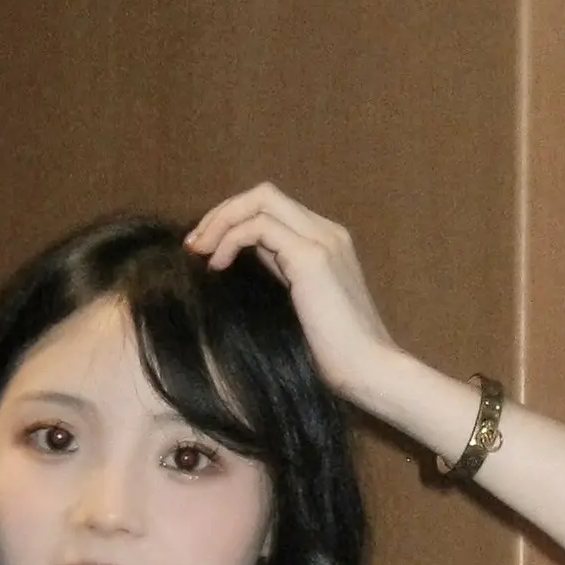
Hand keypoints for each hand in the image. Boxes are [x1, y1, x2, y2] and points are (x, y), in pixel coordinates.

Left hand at [186, 185, 398, 402]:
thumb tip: (242, 257)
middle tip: (195, 245)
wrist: (369, 370)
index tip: (206, 250)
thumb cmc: (335, 354)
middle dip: (222, 213)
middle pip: (264, 194)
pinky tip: (217, 265)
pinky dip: (230, 239)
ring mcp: (322, 240)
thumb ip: (280, 273)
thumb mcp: (300, 304)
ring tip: (199, 251)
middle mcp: (328, 231)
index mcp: (328, 242)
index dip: (234, 220)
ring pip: (260, 200)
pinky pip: (258, 227)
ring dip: (220, 221)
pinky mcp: (311, 256)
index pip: (273, 209)